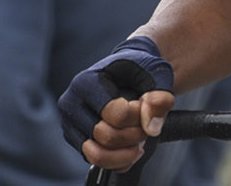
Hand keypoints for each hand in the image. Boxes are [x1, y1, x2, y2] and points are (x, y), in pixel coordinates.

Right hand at [58, 36, 175, 170]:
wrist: (126, 69)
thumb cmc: (139, 68)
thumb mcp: (156, 72)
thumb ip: (159, 96)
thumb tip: (151, 127)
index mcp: (87, 82)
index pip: (117, 114)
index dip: (140, 116)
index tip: (145, 105)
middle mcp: (71, 104)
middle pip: (106, 137)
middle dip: (135, 135)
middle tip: (146, 124)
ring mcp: (71, 124)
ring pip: (97, 156)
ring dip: (126, 152)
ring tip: (140, 139)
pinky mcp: (76, 140)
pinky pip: (96, 163)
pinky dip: (119, 161)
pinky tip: (132, 147)